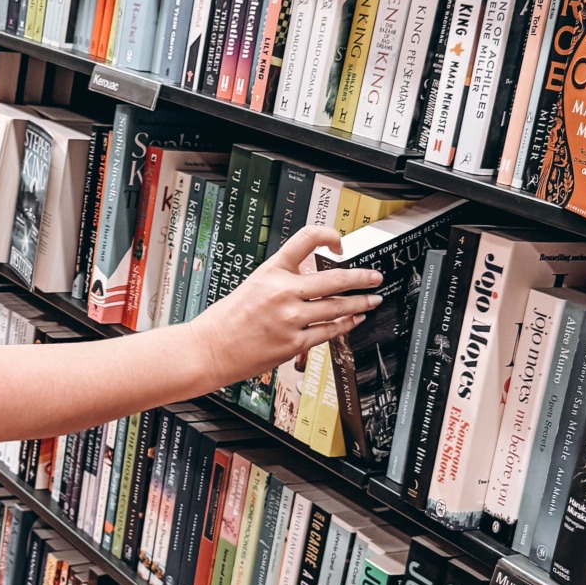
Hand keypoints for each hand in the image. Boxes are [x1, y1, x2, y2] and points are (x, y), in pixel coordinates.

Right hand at [191, 223, 382, 388]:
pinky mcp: (293, 343)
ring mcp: (290, 319)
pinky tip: (353, 321)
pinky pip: (328, 332)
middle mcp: (283, 292)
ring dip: (360, 304)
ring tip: (372, 301)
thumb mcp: (254, 284)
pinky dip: (345, 326)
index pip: (306, 239)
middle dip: (362, 278)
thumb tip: (313, 276)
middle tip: (375, 277)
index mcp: (271, 270)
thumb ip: (283, 278)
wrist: (210, 348)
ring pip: (337, 308)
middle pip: (334, 279)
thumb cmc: (227, 319)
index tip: (340, 244)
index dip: (329, 236)